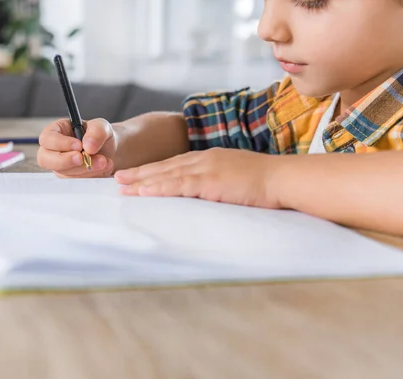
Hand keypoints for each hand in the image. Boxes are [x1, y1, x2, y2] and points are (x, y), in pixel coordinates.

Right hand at [37, 118, 116, 177]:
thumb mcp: (102, 126)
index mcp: (56, 132)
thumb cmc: (100, 136)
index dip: (60, 143)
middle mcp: (54, 150)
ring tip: (103, 161)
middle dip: (65, 161)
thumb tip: (88, 146)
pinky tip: (103, 168)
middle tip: (83, 158)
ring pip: (63, 173)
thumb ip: (97, 131)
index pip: (47, 139)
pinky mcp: (70, 178)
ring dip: (85, 169)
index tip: (79, 145)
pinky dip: (90, 176)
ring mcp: (61, 166)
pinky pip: (75, 181)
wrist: (111, 152)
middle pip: (45, 160)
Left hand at [114, 148, 281, 208]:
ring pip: (166, 174)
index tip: (138, 175)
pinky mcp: (209, 180)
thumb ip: (219, 185)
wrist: (284, 178)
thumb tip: (208, 196)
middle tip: (118, 178)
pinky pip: (177, 185)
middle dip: (140, 173)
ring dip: (142, 180)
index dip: (155, 170)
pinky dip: (158, 187)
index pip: (176, 164)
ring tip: (122, 186)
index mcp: (210, 159)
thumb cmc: (266, 182)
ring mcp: (206, 168)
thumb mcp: (237, 178)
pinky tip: (142, 191)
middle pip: (165, 167)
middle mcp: (204, 160)